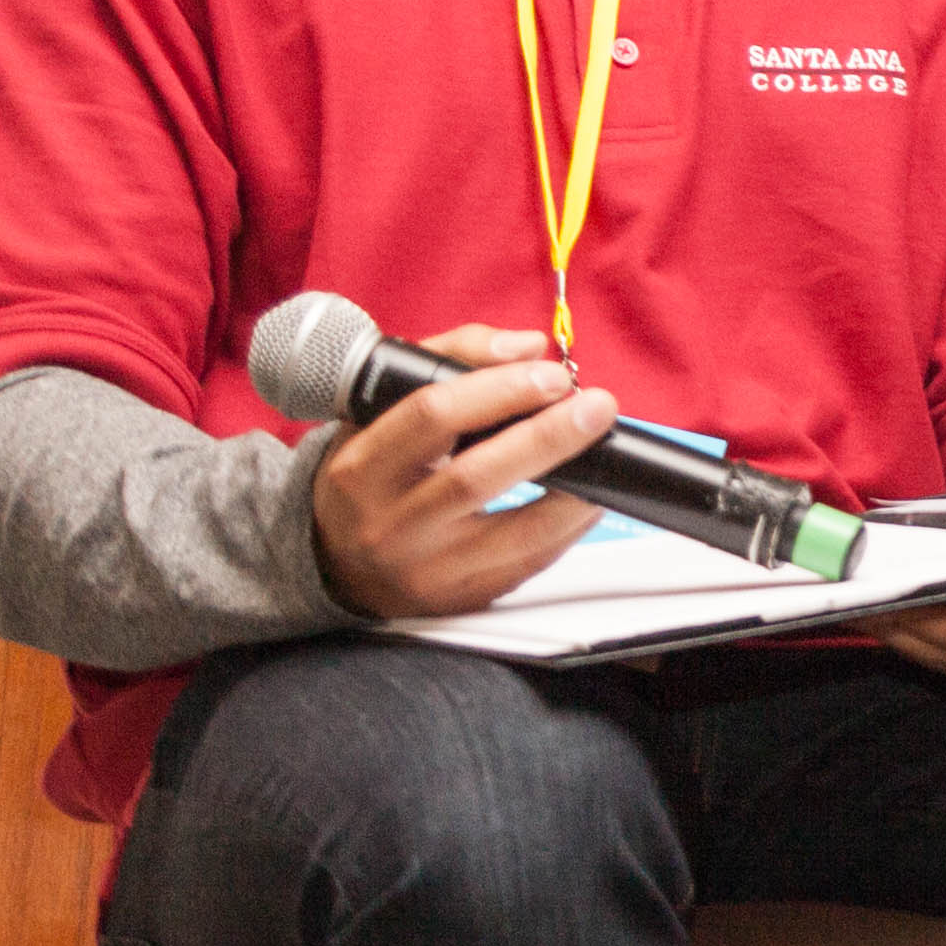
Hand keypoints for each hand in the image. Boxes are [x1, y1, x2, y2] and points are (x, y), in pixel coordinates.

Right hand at [306, 320, 623, 616]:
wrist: (337, 561)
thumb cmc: (374, 472)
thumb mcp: (384, 406)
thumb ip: (453, 358)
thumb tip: (528, 347)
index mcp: (362, 467)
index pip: (430, 417)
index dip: (500, 390)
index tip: (552, 375)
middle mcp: (388, 522)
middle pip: (475, 478)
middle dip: (547, 438)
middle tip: (597, 407)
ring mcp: (427, 568)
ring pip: (516, 533)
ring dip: (575, 492)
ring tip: (608, 453)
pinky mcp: (462, 597)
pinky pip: (532, 563)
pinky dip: (570, 528)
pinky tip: (592, 498)